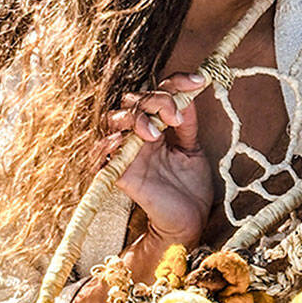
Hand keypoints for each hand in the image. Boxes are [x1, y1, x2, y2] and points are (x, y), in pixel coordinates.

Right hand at [97, 72, 213, 248]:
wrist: (189, 220)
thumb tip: (189, 95)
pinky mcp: (120, 173)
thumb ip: (188, 123)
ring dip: (136, 119)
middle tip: (176, 116)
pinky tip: (129, 142)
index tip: (200, 81)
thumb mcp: (194, 149)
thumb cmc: (190, 186)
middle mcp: (140, 135)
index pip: (159, 92)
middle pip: (134, 101)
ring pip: (116, 119)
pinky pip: (101, 153)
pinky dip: (110, 143)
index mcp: (159, 126)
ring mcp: (129, 152)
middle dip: (156, 100)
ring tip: (156, 134)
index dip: (176, 81)